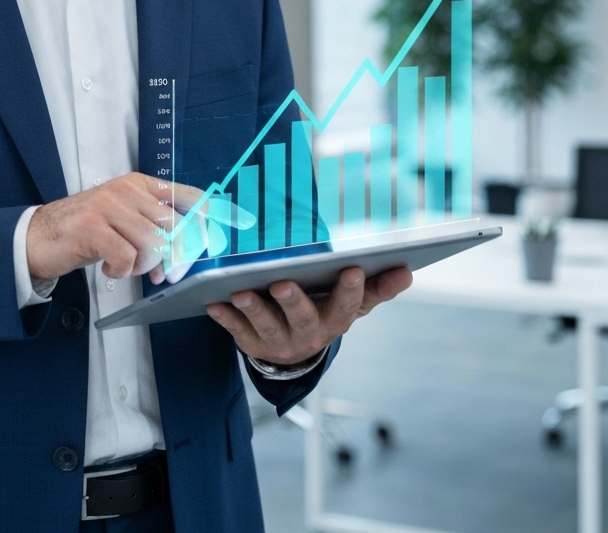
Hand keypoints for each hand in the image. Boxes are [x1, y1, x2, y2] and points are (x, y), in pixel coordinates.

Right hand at [25, 174, 201, 281]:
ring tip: (125, 266)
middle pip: (174, 226)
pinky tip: (108, 267)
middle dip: (175, 258)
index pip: (187, 195)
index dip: (210, 216)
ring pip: (153, 243)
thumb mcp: (124, 219)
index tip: (227, 232)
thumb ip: (154, 230)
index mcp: (139, 184)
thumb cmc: (85, 231)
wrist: (38, 236)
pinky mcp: (92, 227)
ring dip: (143, 265)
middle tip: (162, 275)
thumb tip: (184, 255)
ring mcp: (108, 206)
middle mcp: (127, 190)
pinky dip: (121, 271)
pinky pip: (127, 257)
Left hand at [206, 266, 412, 365]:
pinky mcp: (251, 343)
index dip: (352, 291)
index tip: (353, 268)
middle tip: (282, 283)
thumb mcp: (351, 304)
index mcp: (335, 320)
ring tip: (241, 291)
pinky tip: (214, 302)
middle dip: (294, 301)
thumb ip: (377, 288)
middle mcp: (308, 334)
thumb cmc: (325, 311)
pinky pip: (236, 331)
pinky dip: (225, 318)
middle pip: (303, 318)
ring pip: (266, 326)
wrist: (294, 353)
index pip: (348, 307)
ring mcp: (278, 341)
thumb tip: (407, 271)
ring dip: (253, 309)